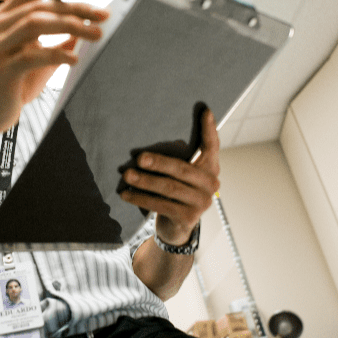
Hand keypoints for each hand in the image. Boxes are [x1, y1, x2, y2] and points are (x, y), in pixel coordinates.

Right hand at [0, 0, 109, 134]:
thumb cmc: (16, 83)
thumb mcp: (42, 57)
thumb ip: (61, 40)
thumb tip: (91, 24)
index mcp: (5, 17)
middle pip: (40, 6)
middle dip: (76, 8)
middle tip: (102, 15)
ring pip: (35, 23)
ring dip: (70, 25)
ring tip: (95, 33)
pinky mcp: (1, 71)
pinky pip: (30, 56)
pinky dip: (56, 54)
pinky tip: (74, 58)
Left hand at [120, 109, 220, 245]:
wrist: (177, 227)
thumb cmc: (175, 192)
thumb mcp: (179, 174)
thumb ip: (178, 157)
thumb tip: (157, 142)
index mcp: (210, 168)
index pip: (212, 146)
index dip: (209, 129)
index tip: (205, 110)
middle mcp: (211, 184)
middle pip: (182, 170)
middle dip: (159, 163)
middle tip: (139, 158)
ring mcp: (201, 203)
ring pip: (169, 188)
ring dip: (145, 182)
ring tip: (127, 175)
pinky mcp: (188, 217)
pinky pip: (160, 204)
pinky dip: (141, 198)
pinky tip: (126, 193)